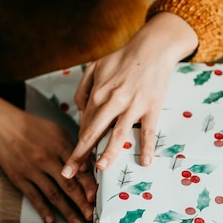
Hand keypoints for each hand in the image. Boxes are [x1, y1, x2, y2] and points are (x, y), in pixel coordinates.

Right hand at [0, 89, 95, 222]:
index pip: (78, 168)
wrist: (2, 125)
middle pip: (68, 184)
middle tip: (91, 215)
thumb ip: (73, 148)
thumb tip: (90, 167)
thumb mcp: (57, 131)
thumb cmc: (34, 128)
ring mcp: (32, 170)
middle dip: (81, 202)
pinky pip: (33, 196)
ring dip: (67, 211)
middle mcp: (46, 158)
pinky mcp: (19, 178)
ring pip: (53, 194)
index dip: (88, 185)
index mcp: (59, 145)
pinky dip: (43, 209)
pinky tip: (52, 220)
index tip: (96, 197)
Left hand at [61, 12, 197, 179]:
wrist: (152, 48)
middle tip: (69, 174)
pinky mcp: (151, 107)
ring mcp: (133, 106)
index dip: (78, 145)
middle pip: (93, 133)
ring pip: (118, 134)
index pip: (85, 125)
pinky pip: (148, 131)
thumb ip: (83, 90)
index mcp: (98, 94)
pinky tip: (144, 162)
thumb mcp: (95, 68)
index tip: (71, 163)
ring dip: (108, 153)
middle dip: (80, 155)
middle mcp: (113, 101)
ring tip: (99, 168)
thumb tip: (80, 113)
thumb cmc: (123, 59)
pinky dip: (147, 147)